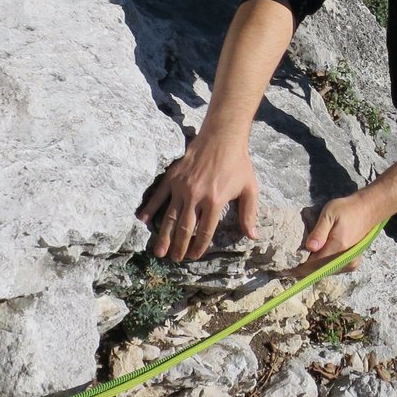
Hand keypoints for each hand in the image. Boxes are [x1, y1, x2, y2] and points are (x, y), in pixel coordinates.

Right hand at [137, 134, 260, 262]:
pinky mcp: (173, 177)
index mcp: (215, 201)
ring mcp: (182, 187)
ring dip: (163, 236)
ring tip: (158, 252)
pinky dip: (150, 208)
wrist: (222, 137)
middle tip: (174, 259)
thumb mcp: (249, 189)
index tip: (193, 256)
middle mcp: (196, 196)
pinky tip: (143, 220)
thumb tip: (253, 236)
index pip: (204, 231)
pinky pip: (159, 196)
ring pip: (169, 216)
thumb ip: (249, 214)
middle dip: (178, 246)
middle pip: (184, 228)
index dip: (198, 246)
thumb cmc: (238, 163)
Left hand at [287, 193, 384, 278]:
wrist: (368, 210)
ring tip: (296, 264)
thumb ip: (319, 232)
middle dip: (302, 270)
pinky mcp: (352, 264)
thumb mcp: (329, 213)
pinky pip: (332, 269)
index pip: (313, 265)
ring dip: (311, 269)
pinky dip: (321, 267)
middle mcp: (346, 260)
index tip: (283, 271)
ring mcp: (350, 263)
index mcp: (339, 247)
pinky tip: (313, 260)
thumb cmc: (347, 209)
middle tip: (285, 269)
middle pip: (318, 271)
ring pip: (325, 272)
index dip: (297, 269)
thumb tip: (309, 248)